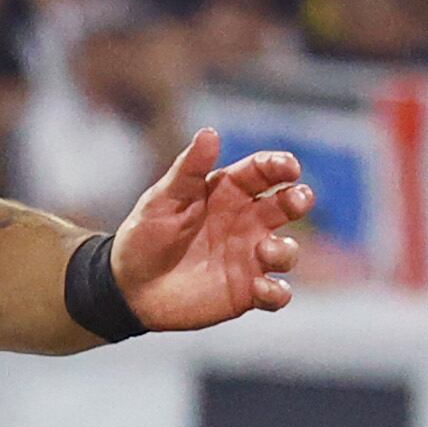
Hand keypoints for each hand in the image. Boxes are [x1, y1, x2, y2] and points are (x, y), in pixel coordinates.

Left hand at [108, 128, 311, 335]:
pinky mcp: (246, 292)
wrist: (129, 287)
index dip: (279, 166)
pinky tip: (261, 289)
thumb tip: (209, 132)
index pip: (262, 172)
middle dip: (298, 199)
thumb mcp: (162, 199)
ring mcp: (249, 257)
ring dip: (284, 249)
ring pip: (286, 251)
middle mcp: (246, 222)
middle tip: (297, 199)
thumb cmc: (145, 236)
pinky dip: (277, 292)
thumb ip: (188, 170)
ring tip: (265, 250)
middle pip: (286, 206)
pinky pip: (275, 293)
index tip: (289, 167)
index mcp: (229, 192)